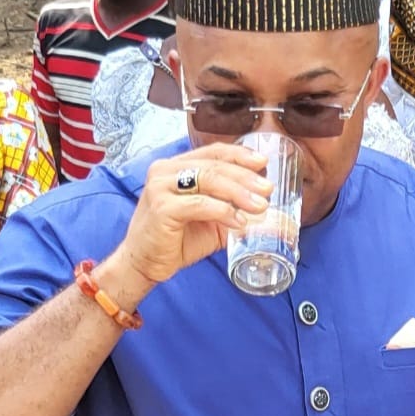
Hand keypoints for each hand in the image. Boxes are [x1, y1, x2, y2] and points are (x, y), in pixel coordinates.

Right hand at [106, 145, 270, 294]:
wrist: (145, 263)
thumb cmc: (175, 240)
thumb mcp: (212, 222)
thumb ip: (234, 210)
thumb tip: (269, 211)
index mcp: (177, 167)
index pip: (213, 152)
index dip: (240, 155)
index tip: (263, 163)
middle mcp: (166, 170)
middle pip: (214, 165)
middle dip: (246, 177)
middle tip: (268, 190)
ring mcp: (161, 186)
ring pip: (209, 180)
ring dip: (239, 192)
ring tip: (260, 206)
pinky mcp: (161, 207)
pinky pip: (200, 204)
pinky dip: (223, 212)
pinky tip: (239, 222)